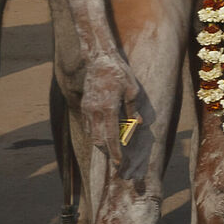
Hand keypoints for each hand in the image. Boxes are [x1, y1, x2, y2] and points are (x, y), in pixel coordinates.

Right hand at [82, 52, 139, 172]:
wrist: (99, 60)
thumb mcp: (132, 89)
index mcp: (108, 108)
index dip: (115, 152)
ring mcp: (87, 109)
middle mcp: (94, 111)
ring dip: (102, 143)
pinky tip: (105, 134)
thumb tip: (138, 124)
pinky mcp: (84, 106)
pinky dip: (96, 133)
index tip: (119, 163)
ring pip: (92, 134)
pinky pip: (88, 125)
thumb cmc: (119, 73)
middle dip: (108, 151)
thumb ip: (133, 109)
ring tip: (113, 148)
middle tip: (118, 159)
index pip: (111, 137)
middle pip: (98, 140)